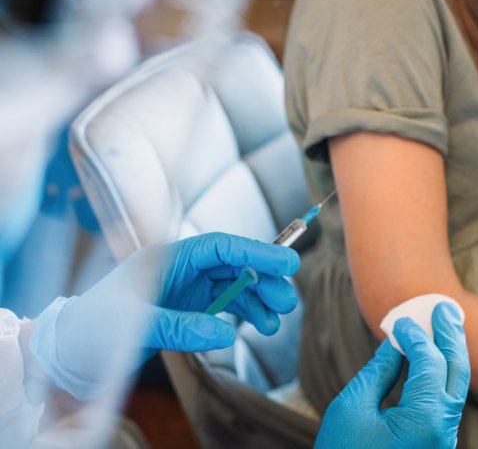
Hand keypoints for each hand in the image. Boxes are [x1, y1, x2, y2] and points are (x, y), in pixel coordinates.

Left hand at [27, 232, 298, 399]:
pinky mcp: (188, 307)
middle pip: (233, 264)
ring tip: (277, 322)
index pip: (220, 247)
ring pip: (235, 285)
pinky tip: (261, 327)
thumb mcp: (134, 328)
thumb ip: (180, 328)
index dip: (256, 252)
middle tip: (288, 301)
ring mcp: (186, 288)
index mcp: (166, 259)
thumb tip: (225, 334)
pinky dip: (246, 313)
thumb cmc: (93, 330)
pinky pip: (226, 304)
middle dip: (264, 280)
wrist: (69, 351)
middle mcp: (181, 268)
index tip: (287, 264)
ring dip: (259, 300)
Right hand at [315, 302, 470, 448]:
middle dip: (451, 337)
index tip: (400, 321)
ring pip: (456, 388)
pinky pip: (446, 403)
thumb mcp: (352, 407)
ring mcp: (443, 441)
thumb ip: (380, 371)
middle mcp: (443, 430)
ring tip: (447, 325)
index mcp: (425, 420)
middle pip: (457, 372)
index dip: (415, 336)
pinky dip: (443, 376)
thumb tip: (397, 343)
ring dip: (452, 354)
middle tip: (446, 308)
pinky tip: (434, 359)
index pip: (430, 362)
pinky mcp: (436, 445)